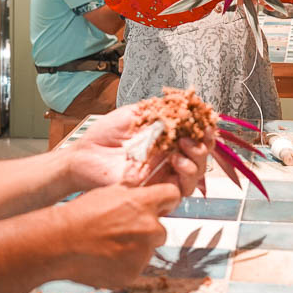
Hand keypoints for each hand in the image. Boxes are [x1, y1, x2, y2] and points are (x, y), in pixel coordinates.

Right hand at [55, 183, 178, 287]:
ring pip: (147, 250)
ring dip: (135, 248)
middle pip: (160, 229)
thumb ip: (133, 192)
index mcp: (144, 204)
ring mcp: (142, 254)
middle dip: (146, 230)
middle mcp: (149, 228)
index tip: (160, 205)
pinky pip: (135, 267)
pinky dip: (124, 264)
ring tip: (108, 245)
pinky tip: (105, 258)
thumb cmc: (81, 215)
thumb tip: (146, 187)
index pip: (172, 196)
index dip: (165, 201)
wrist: (59, 244)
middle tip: (121, 230)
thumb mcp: (108, 192)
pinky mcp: (133, 274)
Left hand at [66, 105, 213, 196]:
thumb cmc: (104, 134)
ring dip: (198, 158)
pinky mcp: (157, 189)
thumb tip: (180, 103)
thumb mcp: (134, 113)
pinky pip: (182, 189)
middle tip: (197, 134)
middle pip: (202, 154)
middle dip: (205, 143)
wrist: (85, 154)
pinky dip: (186, 175)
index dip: (204, 127)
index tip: (207, 118)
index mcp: (166, 138)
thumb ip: (157, 109)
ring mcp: (164, 174)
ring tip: (184, 147)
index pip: (195, 134)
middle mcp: (169, 156)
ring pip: (197, 173)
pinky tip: (176, 161)